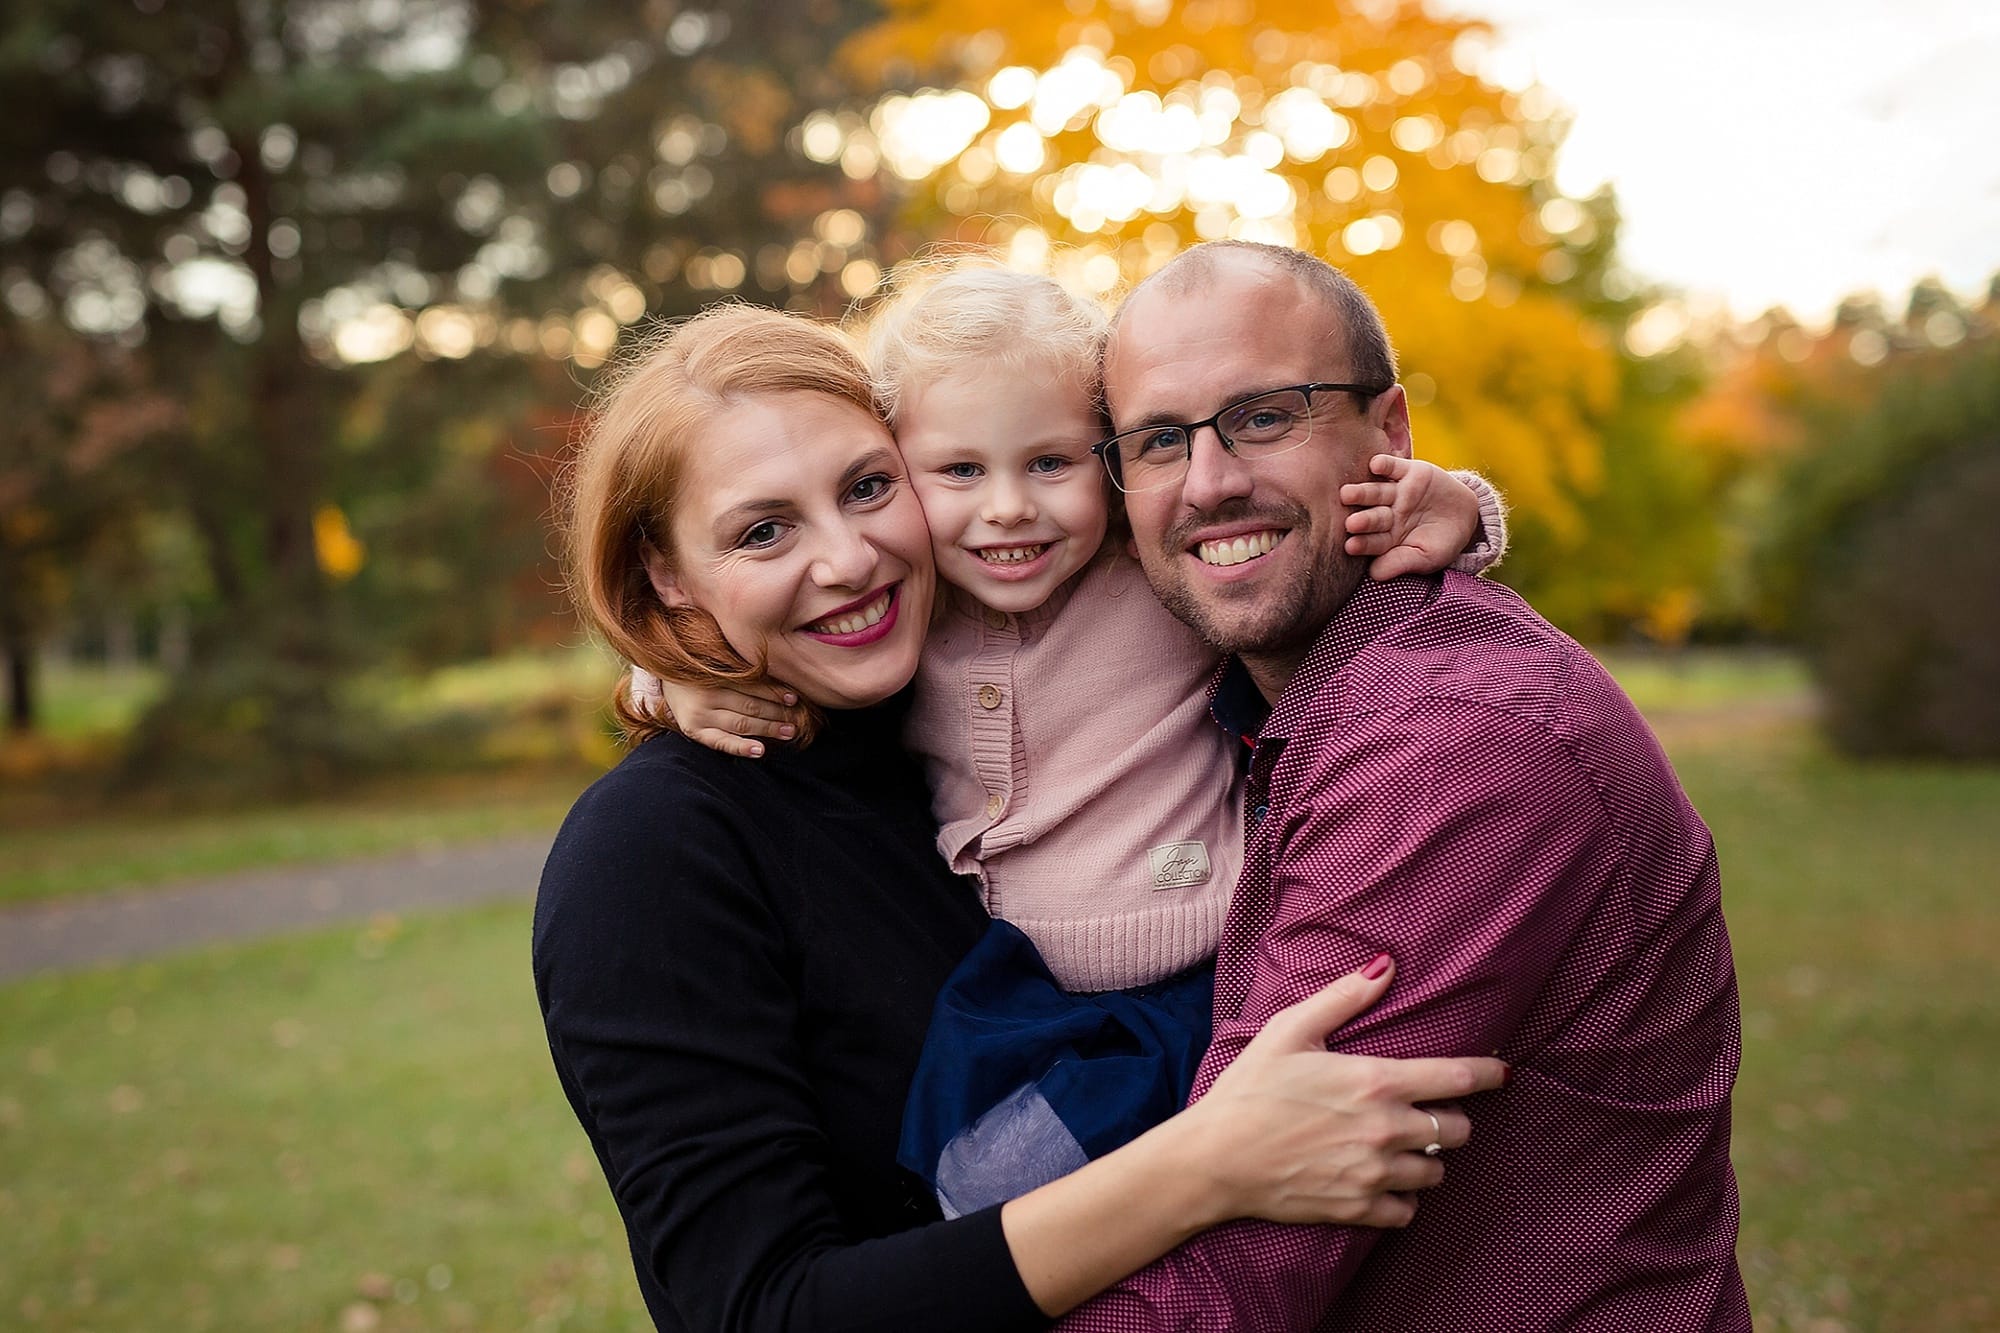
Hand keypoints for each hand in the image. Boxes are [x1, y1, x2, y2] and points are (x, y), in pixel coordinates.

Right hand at [630, 667, 800, 757]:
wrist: (666, 680)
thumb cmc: (700, 668)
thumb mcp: (717, 660)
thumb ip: (741, 666)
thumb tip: (779, 670)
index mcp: (714, 673)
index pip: (752, 685)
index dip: (775, 692)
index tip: (795, 698)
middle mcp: (707, 694)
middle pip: (750, 706)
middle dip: (777, 713)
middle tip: (798, 719)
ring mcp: (700, 714)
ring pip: (741, 724)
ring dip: (768, 729)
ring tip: (789, 732)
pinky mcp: (694, 731)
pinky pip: (720, 743)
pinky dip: (741, 748)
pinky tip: (759, 751)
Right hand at [1185, 957, 1505, 1228]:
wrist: (1213, 1160)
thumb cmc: (1248, 1090)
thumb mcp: (1289, 1030)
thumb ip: (1343, 998)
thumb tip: (1385, 965)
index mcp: (1374, 1082)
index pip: (1457, 1078)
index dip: (1488, 1074)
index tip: (1501, 1072)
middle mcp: (1385, 1131)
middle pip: (1457, 1130)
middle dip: (1449, 1118)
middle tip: (1422, 1110)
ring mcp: (1374, 1175)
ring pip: (1436, 1172)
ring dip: (1426, 1158)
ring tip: (1398, 1146)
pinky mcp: (1358, 1210)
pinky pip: (1408, 1212)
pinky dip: (1402, 1198)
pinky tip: (1380, 1180)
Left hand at [1341, 456, 1483, 580]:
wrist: (1467, 516)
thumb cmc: (1442, 544)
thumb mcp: (1426, 558)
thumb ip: (1400, 563)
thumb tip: (1374, 575)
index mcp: (1386, 537)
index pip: (1372, 541)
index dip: (1362, 544)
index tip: (1351, 547)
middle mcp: (1387, 514)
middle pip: (1371, 516)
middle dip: (1361, 519)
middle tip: (1350, 523)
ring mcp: (1396, 492)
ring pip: (1376, 491)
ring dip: (1362, 492)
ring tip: (1347, 493)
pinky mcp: (1408, 471)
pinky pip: (1393, 467)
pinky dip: (1384, 464)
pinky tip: (1374, 465)